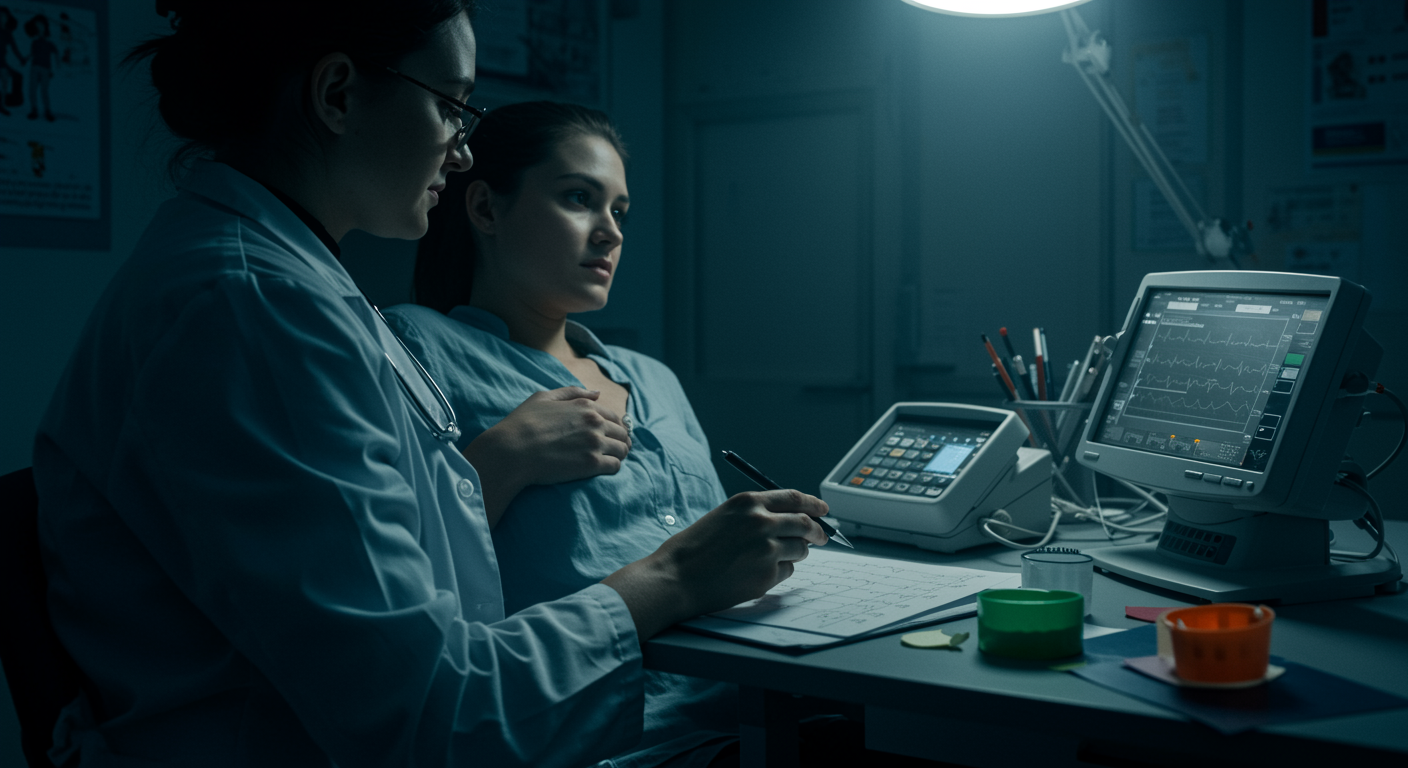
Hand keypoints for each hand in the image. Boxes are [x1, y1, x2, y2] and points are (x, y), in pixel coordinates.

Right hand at [463, 387, 630, 526]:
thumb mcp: (544, 397)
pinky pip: (615, 466)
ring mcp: (594, 443)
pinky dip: (613, 467)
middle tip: (613, 449)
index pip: (614, 416)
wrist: (512, 450)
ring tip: (610, 460)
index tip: (611, 435)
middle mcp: (595, 422)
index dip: (614, 426)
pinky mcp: (591, 464)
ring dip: (619, 454)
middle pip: (622, 433)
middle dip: (620, 440)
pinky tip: (603, 469)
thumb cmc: (523, 423)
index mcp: (585, 406)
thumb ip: (573, 392)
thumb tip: (597, 393)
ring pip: (622, 450)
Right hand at [602, 490, 829, 640]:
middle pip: (805, 523)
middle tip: (822, 537)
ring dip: (797, 553)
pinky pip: (788, 571)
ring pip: (800, 549)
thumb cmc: (693, 549)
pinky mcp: (767, 575)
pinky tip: (758, 573)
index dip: (813, 504)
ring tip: (774, 558)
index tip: (823, 510)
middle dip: (818, 531)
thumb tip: (787, 521)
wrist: (676, 577)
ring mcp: (766, 549)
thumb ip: (754, 515)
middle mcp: (761, 522)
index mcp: (748, 502)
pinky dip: (780, 572)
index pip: (794, 498)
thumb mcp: (723, 517)